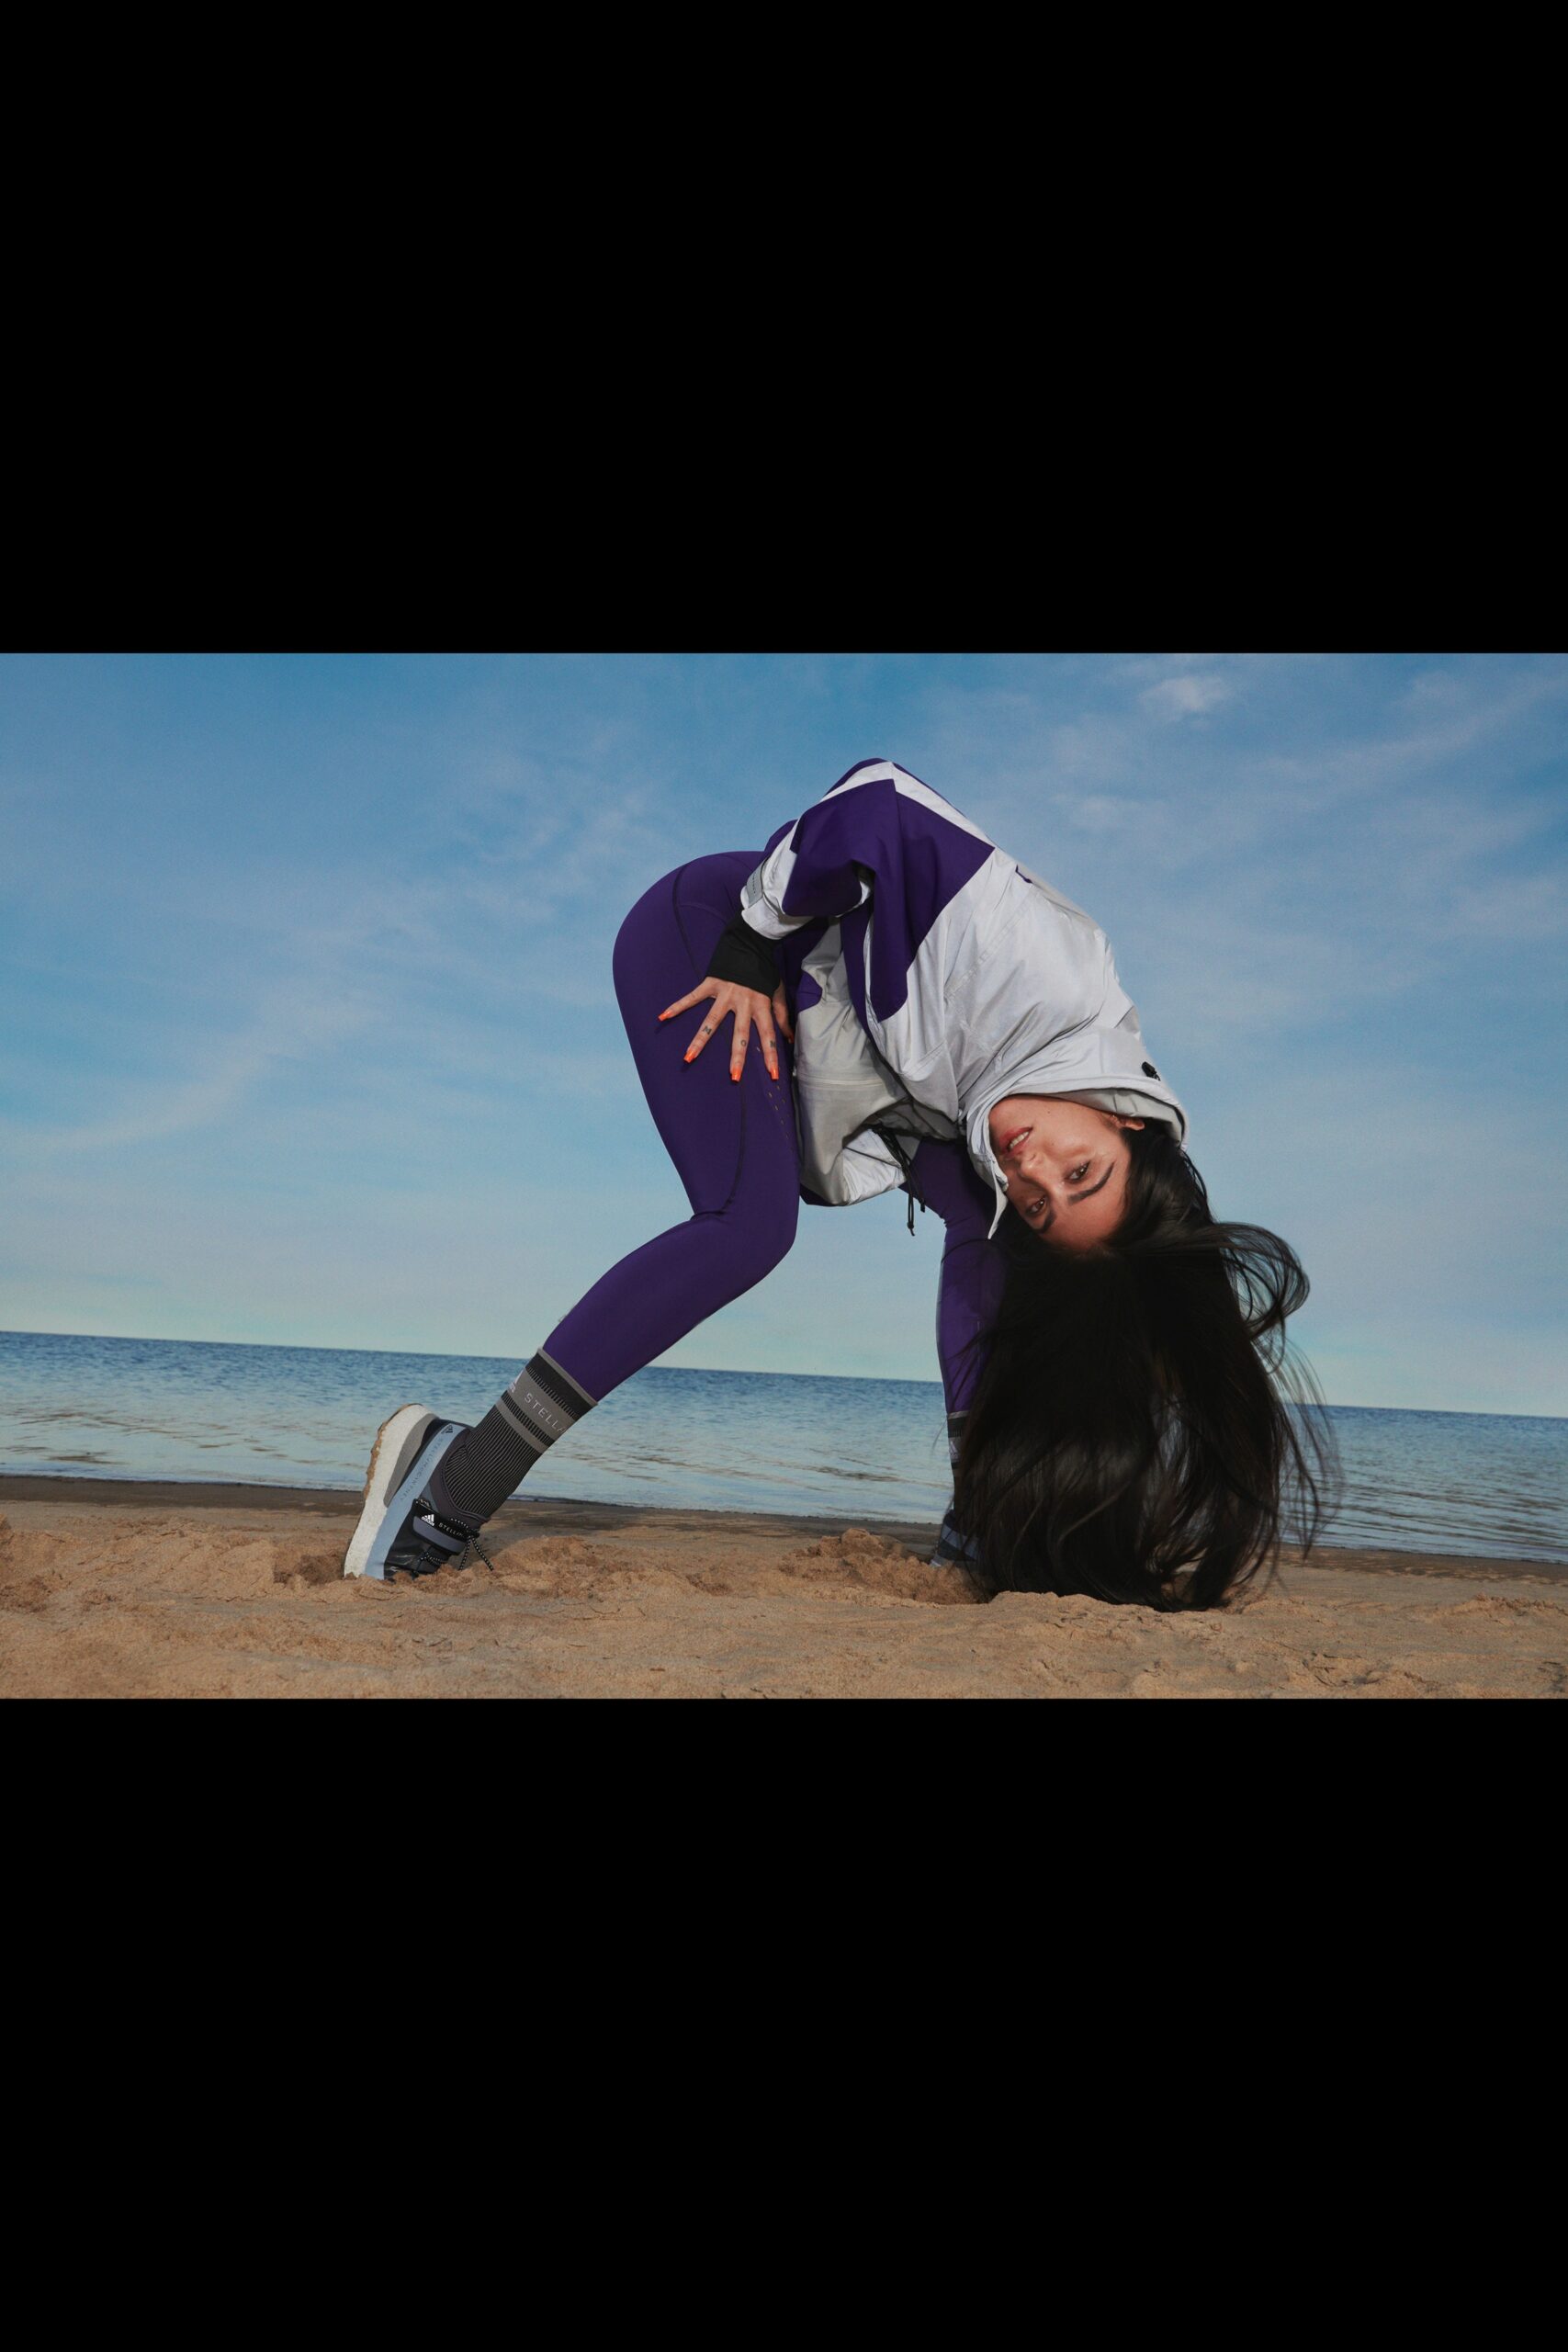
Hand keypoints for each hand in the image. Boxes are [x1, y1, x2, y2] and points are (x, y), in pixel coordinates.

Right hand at [659, 978, 793, 1080]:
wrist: (750, 941)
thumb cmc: (764, 970)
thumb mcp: (777, 991)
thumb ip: (782, 1015)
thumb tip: (790, 1039)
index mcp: (761, 1004)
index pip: (768, 1034)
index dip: (770, 1054)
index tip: (772, 1075)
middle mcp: (743, 1002)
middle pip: (740, 1034)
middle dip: (737, 1056)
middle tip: (734, 1076)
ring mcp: (725, 993)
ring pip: (711, 1021)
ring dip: (700, 1040)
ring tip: (689, 1057)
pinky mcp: (710, 983)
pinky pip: (693, 997)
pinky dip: (678, 1006)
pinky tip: (664, 1016)